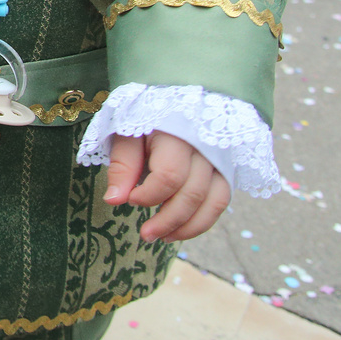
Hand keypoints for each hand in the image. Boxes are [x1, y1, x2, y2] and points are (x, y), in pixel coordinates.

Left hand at [104, 131, 230, 242]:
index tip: (130, 199)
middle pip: (192, 193)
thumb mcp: (127, 133)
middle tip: (145, 235)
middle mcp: (205, 146)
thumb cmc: (147, 119)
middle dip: (167, 220)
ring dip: (187, 227)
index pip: (170, 175)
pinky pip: (221, 202)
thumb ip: (122, 165)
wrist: (174, 101)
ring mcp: (220, 159)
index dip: (149, 195)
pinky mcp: (225, 170)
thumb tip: (114, 200)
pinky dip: (202, 221)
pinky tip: (179, 230)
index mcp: (177, 133)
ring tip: (162, 237)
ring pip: (213, 201)